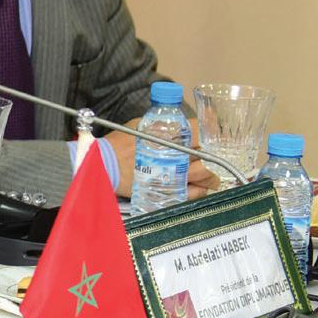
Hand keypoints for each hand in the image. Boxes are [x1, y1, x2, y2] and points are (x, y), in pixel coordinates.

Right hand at [96, 131, 214, 199]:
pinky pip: (194, 194)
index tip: (211, 133)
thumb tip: (175, 122)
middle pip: (208, 153)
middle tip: (214, 155)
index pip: (200, 129)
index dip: (209, 130)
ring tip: (211, 176)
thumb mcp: (138, 124)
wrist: (102, 166)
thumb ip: (160, 123)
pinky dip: (200, 191)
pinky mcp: (169, 192)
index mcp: (169, 135)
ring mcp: (174, 175)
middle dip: (214, 154)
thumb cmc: (117, 145)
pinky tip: (199, 188)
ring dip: (211, 175)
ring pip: (206, 175)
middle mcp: (176, 155)